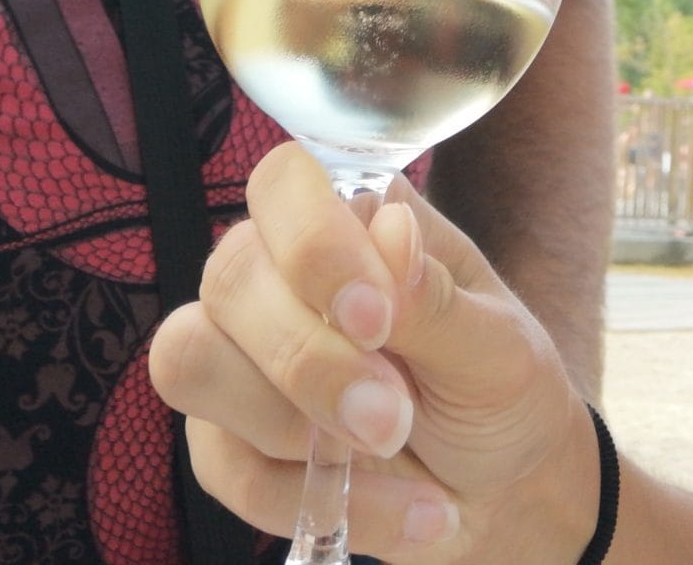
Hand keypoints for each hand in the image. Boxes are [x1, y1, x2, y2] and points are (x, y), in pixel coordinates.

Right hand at [150, 142, 600, 562]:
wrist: (501, 490)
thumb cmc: (500, 390)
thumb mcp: (497, 347)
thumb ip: (436, 296)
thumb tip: (388, 231)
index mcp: (351, 219)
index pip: (283, 184)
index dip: (312, 245)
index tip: (377, 320)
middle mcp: (279, 272)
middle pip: (229, 277)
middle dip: (310, 362)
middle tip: (394, 417)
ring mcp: (239, 354)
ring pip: (191, 360)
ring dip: (292, 427)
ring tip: (391, 452)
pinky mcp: (224, 438)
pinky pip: (221, 463)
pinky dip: (309, 499)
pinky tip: (397, 507)